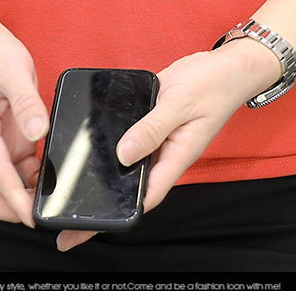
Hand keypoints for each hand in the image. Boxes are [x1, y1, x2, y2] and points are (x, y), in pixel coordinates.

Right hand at [0, 26, 48, 226]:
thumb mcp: (16, 72)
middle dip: (7, 208)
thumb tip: (38, 131)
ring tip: (51, 190)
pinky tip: (49, 172)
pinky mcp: (4, 144)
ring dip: (21, 195)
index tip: (30, 216)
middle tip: (40, 212)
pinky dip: (30, 180)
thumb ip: (27, 102)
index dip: (11, 199)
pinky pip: (14, 173)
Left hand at [56, 40, 279, 250]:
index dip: (116, 215)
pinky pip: (129, 136)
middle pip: (131, 186)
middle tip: (68, 218)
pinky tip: (90, 144)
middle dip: (104, 203)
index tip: (87, 229)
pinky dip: (111, 143)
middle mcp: (165, 153)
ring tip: (71, 188)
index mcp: (176, 157)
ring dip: (105, 174)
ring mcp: (158, 138)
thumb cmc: (214, 85)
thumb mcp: (179, 104)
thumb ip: (152, 128)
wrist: (227, 66)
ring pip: (128, 163)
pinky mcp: (151, 121)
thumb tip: (123, 153)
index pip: (145, 197)